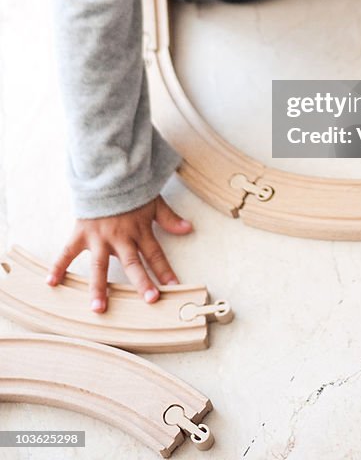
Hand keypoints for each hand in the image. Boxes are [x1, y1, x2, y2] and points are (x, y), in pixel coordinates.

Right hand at [46, 195, 193, 312]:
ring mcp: (99, 237)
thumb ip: (169, 218)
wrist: (105, 173)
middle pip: (133, 263)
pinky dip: (58, 266)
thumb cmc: (130, 189)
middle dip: (142, 281)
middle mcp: (120, 237)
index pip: (156, 254)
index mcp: (139, 230)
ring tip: (98, 307)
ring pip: (100, 265)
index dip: (166, 270)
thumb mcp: (153, 201)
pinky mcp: (81, 233)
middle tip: (150, 299)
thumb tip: (189, 228)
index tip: (174, 287)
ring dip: (99, 287)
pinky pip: (67, 252)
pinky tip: (52, 282)